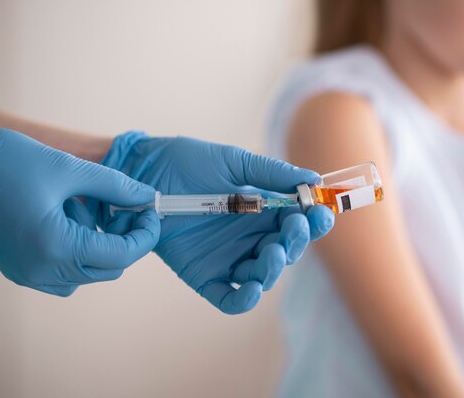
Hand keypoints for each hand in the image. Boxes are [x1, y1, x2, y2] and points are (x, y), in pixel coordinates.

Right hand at [0, 127, 160, 295]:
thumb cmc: (6, 162)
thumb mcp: (69, 169)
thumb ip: (115, 186)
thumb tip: (147, 196)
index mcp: (55, 247)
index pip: (122, 255)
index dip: (144, 235)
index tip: (150, 212)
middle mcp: (41, 270)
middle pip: (108, 267)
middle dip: (123, 238)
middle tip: (121, 205)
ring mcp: (27, 274)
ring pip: (87, 271)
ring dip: (97, 242)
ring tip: (78, 205)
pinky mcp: (19, 268)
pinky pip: (64, 271)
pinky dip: (77, 248)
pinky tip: (64, 217)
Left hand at [97, 132, 334, 313]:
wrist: (142, 172)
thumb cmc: (187, 162)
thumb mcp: (234, 162)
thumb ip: (272, 174)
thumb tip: (314, 179)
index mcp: (263, 210)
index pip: (298, 223)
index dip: (313, 222)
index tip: (321, 213)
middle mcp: (251, 237)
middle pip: (286, 251)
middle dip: (295, 242)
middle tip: (294, 226)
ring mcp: (229, 258)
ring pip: (263, 275)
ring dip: (274, 268)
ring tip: (273, 251)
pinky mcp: (205, 275)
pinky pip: (230, 297)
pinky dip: (245, 300)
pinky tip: (254, 290)